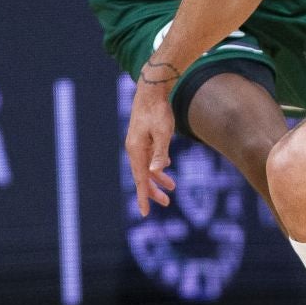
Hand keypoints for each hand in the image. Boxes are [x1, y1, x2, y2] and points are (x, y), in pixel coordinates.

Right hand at [123, 65, 179, 214]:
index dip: (144, 197)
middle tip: (167, 203)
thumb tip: (155, 172)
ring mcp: (137, 144)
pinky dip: (157, 166)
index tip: (145, 213)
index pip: (140, 180)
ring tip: (171, 188)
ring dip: (158, 179)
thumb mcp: (163, 132)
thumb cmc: (158, 111)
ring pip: (146, 167)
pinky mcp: (142, 139)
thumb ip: (159, 152)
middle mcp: (134, 149)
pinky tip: (166, 167)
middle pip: (142, 176)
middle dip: (153, 191)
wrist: (151, 91)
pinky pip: (148, 158)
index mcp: (136, 150)